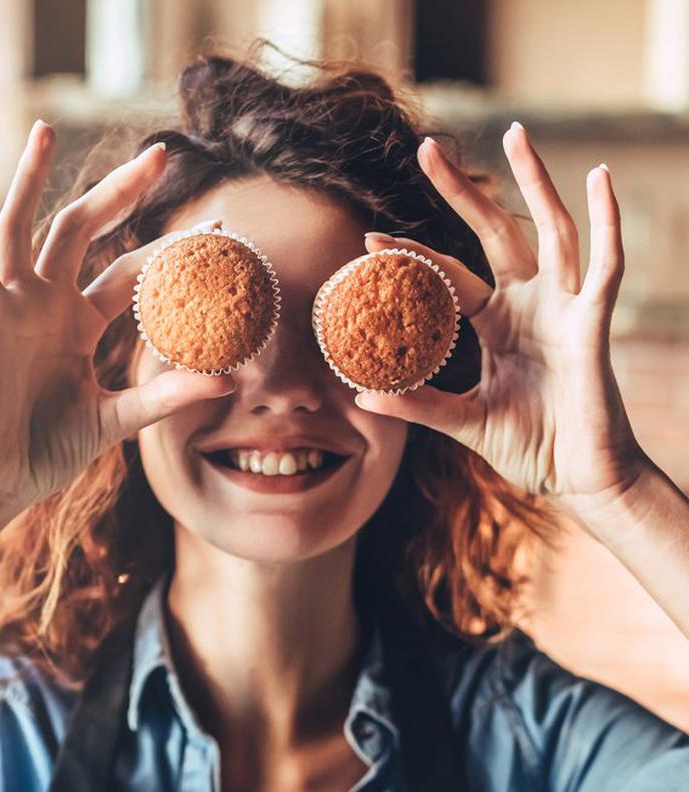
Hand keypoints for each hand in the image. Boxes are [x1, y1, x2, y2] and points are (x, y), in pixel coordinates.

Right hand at [0, 120, 234, 528]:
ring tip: (46, 128)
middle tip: (160, 153)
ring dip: (35, 177)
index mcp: (80, 325)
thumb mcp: (119, 418)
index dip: (169, 250)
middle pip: (86, 230)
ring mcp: (16, 303)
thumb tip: (232, 382)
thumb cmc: (50, 452)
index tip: (217, 230)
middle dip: (121, 191)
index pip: (131, 272)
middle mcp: (49, 304)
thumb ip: (167, 395)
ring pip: (28, 225)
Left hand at [355, 122, 649, 519]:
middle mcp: (529, 306)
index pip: (448, 278)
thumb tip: (362, 394)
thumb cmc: (531, 448)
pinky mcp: (592, 323)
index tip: (369, 237)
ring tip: (515, 133)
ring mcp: (562, 309)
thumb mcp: (465, 422)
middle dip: (462, 192)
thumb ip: (420, 405)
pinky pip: (604, 264)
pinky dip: (607, 222)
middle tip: (426, 147)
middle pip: (494, 233)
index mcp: (496, 326)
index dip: (412, 255)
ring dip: (535, 181)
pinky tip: (599, 179)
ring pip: (550, 230)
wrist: (579, 479)